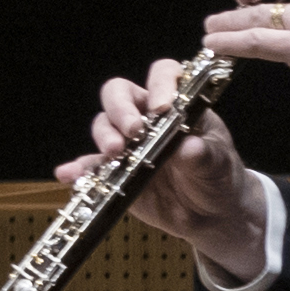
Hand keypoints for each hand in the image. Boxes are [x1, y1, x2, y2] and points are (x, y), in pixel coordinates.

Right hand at [68, 54, 267, 280]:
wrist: (211, 215)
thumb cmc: (219, 177)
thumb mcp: (220, 164)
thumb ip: (205, 155)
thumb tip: (189, 148)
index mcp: (179, 106)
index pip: (163, 75)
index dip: (160, 84)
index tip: (162, 108)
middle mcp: (148, 118)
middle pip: (120, 94)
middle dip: (121, 109)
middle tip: (132, 132)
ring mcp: (129, 144)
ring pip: (103, 125)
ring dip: (104, 136)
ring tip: (114, 154)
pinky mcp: (114, 171)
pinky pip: (90, 166)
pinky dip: (78, 169)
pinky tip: (70, 174)